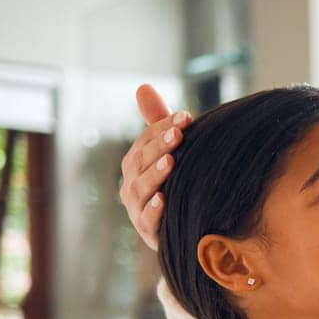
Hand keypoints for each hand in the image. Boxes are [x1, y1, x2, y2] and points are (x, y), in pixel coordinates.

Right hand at [118, 84, 191, 252]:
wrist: (185, 231)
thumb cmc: (176, 185)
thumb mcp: (170, 153)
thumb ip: (158, 124)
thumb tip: (142, 86)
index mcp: (135, 165)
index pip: (145, 142)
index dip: (162, 128)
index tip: (186, 117)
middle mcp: (131, 186)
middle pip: (140, 163)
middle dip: (159, 147)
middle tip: (179, 134)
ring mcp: (137, 210)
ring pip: (141, 189)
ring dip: (155, 174)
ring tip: (171, 162)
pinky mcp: (148, 233)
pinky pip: (148, 221)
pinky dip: (153, 210)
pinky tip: (163, 200)